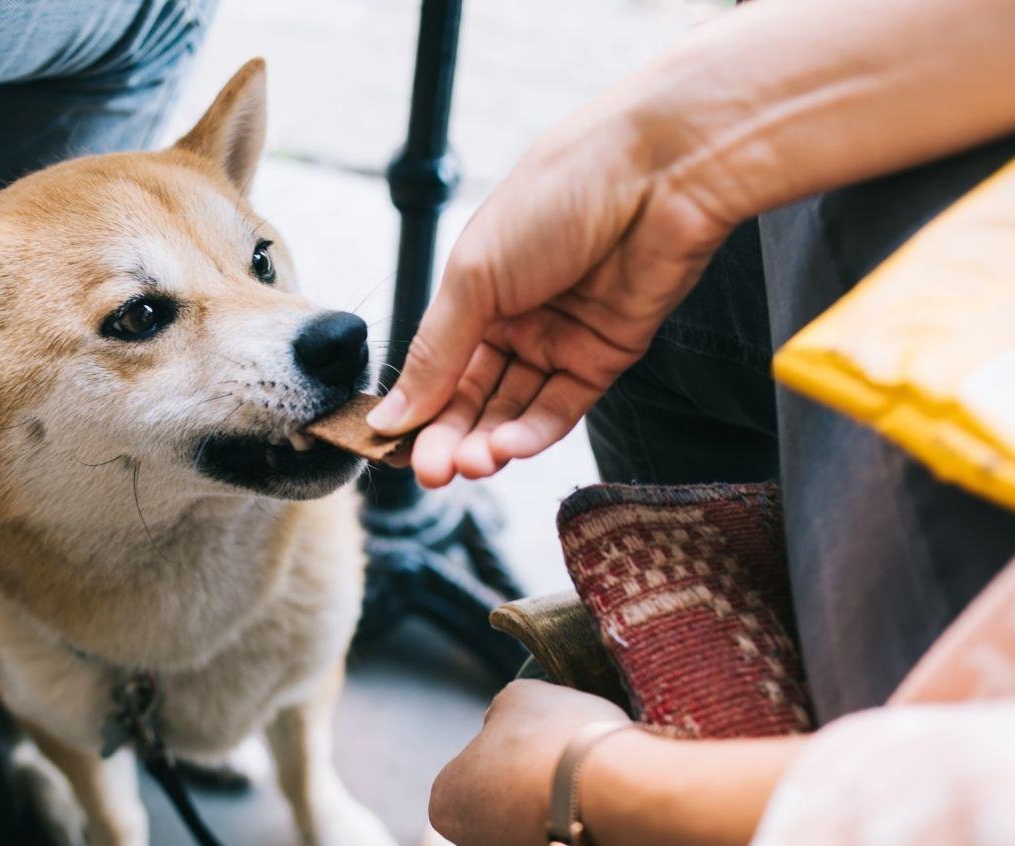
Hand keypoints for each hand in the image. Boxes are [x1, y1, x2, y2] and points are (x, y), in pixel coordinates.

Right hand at [368, 84, 735, 487]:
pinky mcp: (606, 354)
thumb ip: (435, 354)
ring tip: (470, 464)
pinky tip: (507, 447)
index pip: (436, 366)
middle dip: (449, 436)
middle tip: (431, 471)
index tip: (391, 448)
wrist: (658, 173)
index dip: (415, 410)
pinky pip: (562, 407)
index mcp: (474, 291)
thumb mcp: (474, 278)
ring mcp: (561, 338)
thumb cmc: (557, 197)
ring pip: (515, 409)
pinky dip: (532, 433)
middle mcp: (515, 317)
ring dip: (488, 442)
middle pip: (473, 396)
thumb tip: (389, 415)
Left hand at [429, 680, 629, 845]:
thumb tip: (502, 722)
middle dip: (530, 803)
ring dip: (563, 833)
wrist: (623, 806)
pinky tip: (616, 836)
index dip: (507, 759)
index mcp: (449, 804)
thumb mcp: (523, 698)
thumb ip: (502, 714)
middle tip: (572, 777)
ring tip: (603, 804)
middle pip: (501, 823)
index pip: (469, 778)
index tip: (540, 748)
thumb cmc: (561, 743)